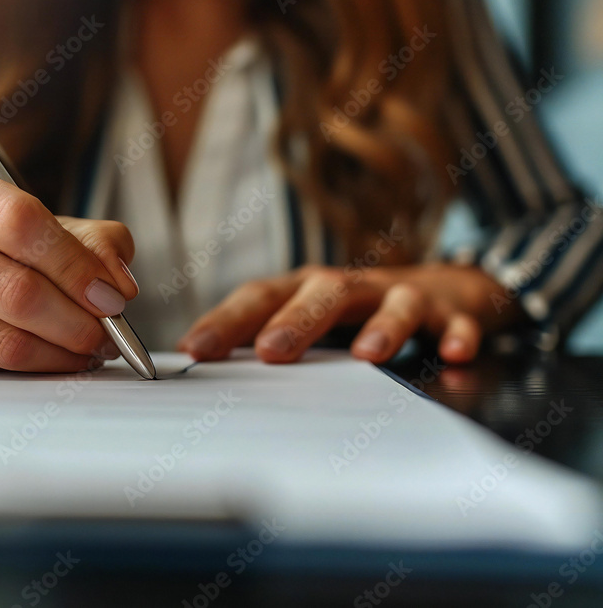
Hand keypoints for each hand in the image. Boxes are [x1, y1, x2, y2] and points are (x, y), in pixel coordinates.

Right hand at [0, 161, 137, 372]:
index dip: (75, 264)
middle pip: (11, 289)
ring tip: (88, 349)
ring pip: (0, 340)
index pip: (18, 222)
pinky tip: (49, 357)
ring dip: (59, 353)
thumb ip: (92, 241)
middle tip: (107, 333)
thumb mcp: (36, 221)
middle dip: (76, 320)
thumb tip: (118, 286)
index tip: (111, 295)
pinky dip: (30, 369)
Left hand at [177, 264, 523, 364]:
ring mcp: (401, 295)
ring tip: (370, 356)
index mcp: (306, 288)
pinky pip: (456, 322)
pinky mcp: (450, 311)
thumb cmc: (357, 312)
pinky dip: (458, 335)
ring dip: (382, 327)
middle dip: (296, 321)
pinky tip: (456, 354)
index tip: (194, 349)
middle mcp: (350, 287)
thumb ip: (264, 339)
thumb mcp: (308, 320)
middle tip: (269, 352)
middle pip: (322, 294)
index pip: (260, 297)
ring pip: (391, 303)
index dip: (227, 321)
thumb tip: (197, 366)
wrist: (443, 289)